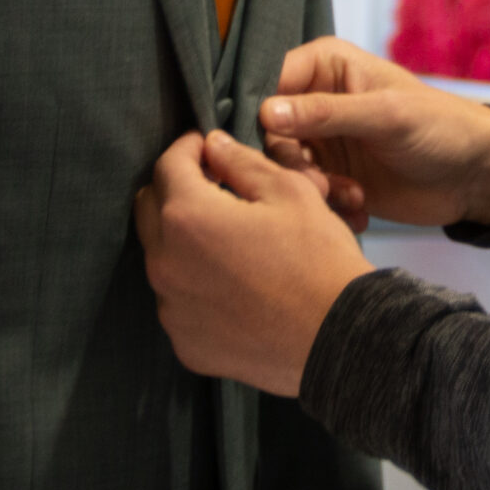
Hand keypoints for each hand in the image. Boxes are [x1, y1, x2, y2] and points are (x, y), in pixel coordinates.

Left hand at [135, 130, 373, 397]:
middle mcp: (165, 264)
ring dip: (183, 240)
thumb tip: (214, 145)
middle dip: (176, 190)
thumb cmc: (318, 259)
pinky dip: (195, 287)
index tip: (207, 146)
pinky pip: (178, 303)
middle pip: (150, 210)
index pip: (167, 165)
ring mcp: (172, 309)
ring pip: (162, 258)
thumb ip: (241, 162)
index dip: (189, 147)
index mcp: (187, 217)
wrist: (339, 339)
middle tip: (213, 188)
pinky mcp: (185, 344)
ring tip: (227, 241)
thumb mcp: (290, 192)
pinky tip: (232, 286)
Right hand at [259, 37, 489, 229]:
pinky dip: (327, 205)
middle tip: (321, 183)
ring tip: (350, 197)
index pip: (269, 81)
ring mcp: (321, 140)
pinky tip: (358, 210)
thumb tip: (266, 112)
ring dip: (312, 188)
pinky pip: (305, 192)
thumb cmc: (440, 127)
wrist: (474, 176)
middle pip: (269, 131)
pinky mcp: (330, 175)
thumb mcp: (385, 116)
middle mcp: (315, 100)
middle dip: (292, 162)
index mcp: (326, 66)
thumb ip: (326, 113)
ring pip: (284, 166)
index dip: (263, 113)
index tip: (276, 144)